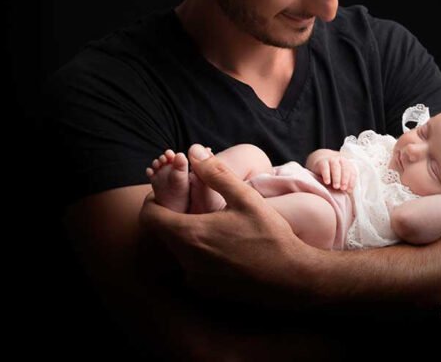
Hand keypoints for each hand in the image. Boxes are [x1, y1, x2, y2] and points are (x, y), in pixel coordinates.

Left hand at [139, 144, 311, 305]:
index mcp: (191, 234)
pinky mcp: (206, 290)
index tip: (170, 193)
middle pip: (161, 234)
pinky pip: (190, 268)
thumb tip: (194, 150)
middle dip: (171, 216)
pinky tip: (222, 246)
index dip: (154, 202)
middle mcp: (186, 260)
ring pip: (176, 251)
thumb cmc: (270, 235)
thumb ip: (216, 174)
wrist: (291, 278)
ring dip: (185, 236)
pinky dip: (197, 254)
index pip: (149, 216)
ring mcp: (195, 279)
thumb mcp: (245, 198)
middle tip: (193, 204)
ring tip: (210, 223)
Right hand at [310, 153, 355, 192]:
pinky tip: (327, 182)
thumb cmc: (332, 175)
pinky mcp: (322, 162)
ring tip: (336, 187)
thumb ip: (344, 184)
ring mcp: (331, 160)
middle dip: (345, 179)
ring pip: (335, 167)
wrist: (319, 165)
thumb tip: (349, 192)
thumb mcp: (340, 178)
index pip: (352, 172)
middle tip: (343, 188)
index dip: (352, 182)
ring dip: (337, 177)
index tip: (349, 191)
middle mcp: (341, 160)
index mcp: (347, 164)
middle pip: (345, 169)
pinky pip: (325, 168)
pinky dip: (326, 175)